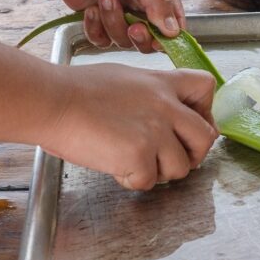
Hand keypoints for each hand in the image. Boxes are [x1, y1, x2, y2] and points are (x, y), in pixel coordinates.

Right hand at [47, 63, 218, 189]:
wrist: (53, 102)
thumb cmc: (75, 90)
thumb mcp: (123, 78)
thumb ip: (149, 95)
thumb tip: (159, 115)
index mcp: (161, 83)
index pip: (206, 87)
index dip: (205, 111)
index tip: (189, 124)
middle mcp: (165, 106)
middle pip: (206, 136)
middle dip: (192, 154)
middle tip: (168, 158)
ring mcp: (155, 132)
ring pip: (181, 167)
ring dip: (159, 171)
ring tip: (132, 161)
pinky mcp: (139, 156)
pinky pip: (148, 182)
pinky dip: (131, 180)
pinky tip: (113, 165)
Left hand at [48, 0, 185, 52]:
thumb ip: (159, 1)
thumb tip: (174, 32)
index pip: (173, 23)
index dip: (170, 37)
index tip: (162, 42)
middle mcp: (140, 4)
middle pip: (149, 39)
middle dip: (141, 37)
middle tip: (134, 28)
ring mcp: (117, 13)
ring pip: (123, 40)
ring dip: (113, 22)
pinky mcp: (95, 18)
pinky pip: (100, 39)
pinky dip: (95, 28)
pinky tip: (90, 8)